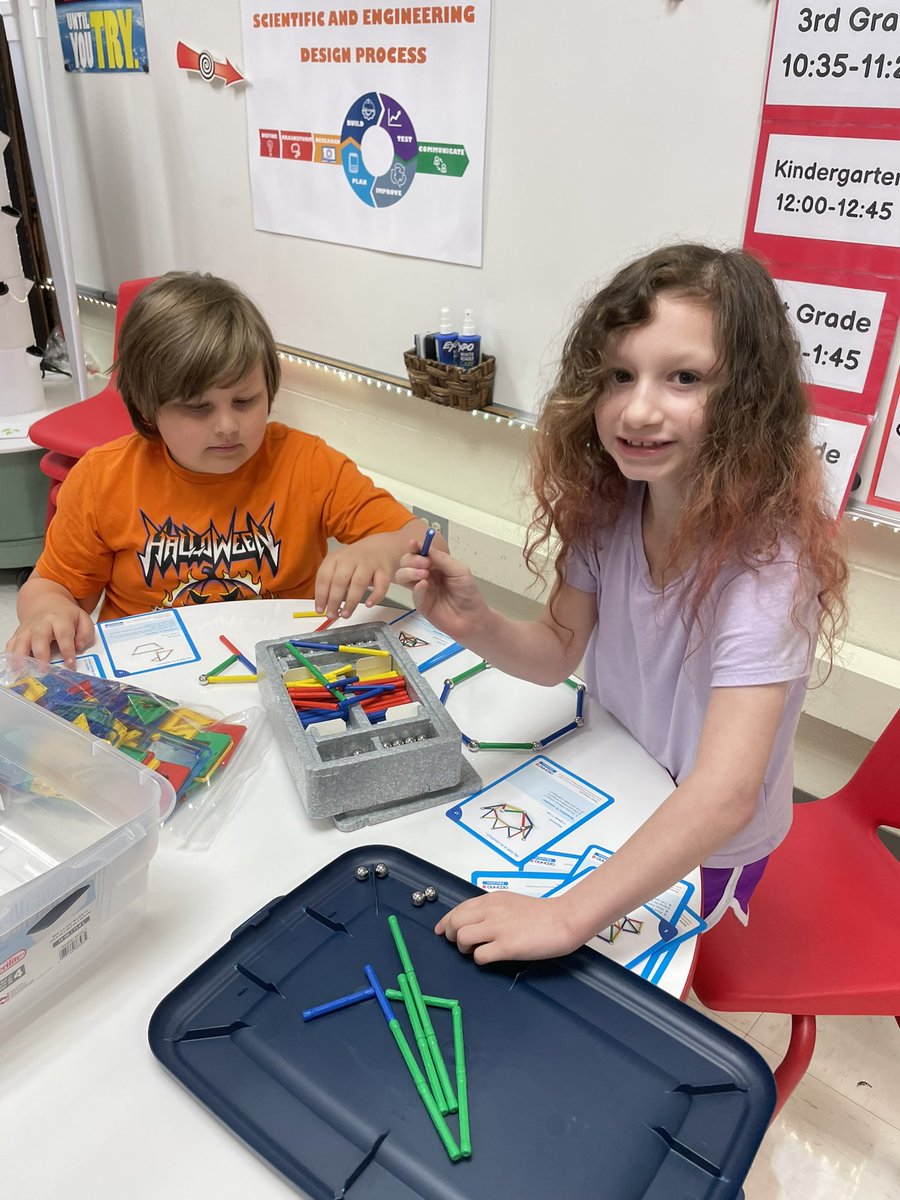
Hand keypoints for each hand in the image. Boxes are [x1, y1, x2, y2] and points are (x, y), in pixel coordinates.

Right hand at [6, 600, 95, 666]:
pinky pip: (11, 645)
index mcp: (60, 619)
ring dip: (22, 658)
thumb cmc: (65, 615)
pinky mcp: (18, 635)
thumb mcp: (82, 619)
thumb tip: (79, 646)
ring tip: (25, 672)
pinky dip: (11, 657)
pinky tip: (14, 668)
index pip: (64, 634)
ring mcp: (28, 629)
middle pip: (39, 638)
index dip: (67, 650)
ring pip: (21, 642)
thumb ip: (85, 632)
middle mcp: (41, 623)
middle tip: (44, 670)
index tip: (70, 664)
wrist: (46, 603)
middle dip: (41, 655)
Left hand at [314, 533, 400, 619]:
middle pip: (340, 581)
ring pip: (359, 583)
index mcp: (336, 558)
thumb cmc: (356, 561)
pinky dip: (375, 596)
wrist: (380, 547)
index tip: (320, 609)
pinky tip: (369, 604)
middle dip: (334, 600)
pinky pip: (381, 585)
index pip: (324, 577)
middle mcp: (351, 559)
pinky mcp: (384, 570)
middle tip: (332, 614)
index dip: (321, 595)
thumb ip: (331, 582)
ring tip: (346, 614)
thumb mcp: (339, 565)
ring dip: (351, 601)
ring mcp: (368, 564)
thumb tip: (324, 605)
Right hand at [394, 543, 488, 641]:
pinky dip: (417, 587)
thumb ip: (442, 559)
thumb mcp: (459, 571)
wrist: (472, 618)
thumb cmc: (468, 593)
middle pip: (406, 562)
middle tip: (425, 563)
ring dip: (409, 572)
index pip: (419, 552)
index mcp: (435, 565)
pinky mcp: (420, 604)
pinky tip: (424, 584)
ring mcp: (421, 589)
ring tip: (424, 574)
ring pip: (402, 576)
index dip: (415, 547)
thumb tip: (426, 547)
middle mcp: (425, 574)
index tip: (414, 544)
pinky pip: (413, 593)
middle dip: (412, 560)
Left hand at [434, 891, 587, 964]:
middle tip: (456, 943)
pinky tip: (489, 957)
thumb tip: (473, 920)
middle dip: (450, 934)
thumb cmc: (541, 913)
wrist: (562, 919)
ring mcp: (497, 929)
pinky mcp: (506, 946)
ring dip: (463, 948)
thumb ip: (491, 908)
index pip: (458, 909)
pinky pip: (480, 956)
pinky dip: (479, 959)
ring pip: (462, 938)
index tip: (441, 930)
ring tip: (474, 951)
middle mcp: (491, 911)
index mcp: (491, 900)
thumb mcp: (510, 902)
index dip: (446, 921)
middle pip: (454, 922)